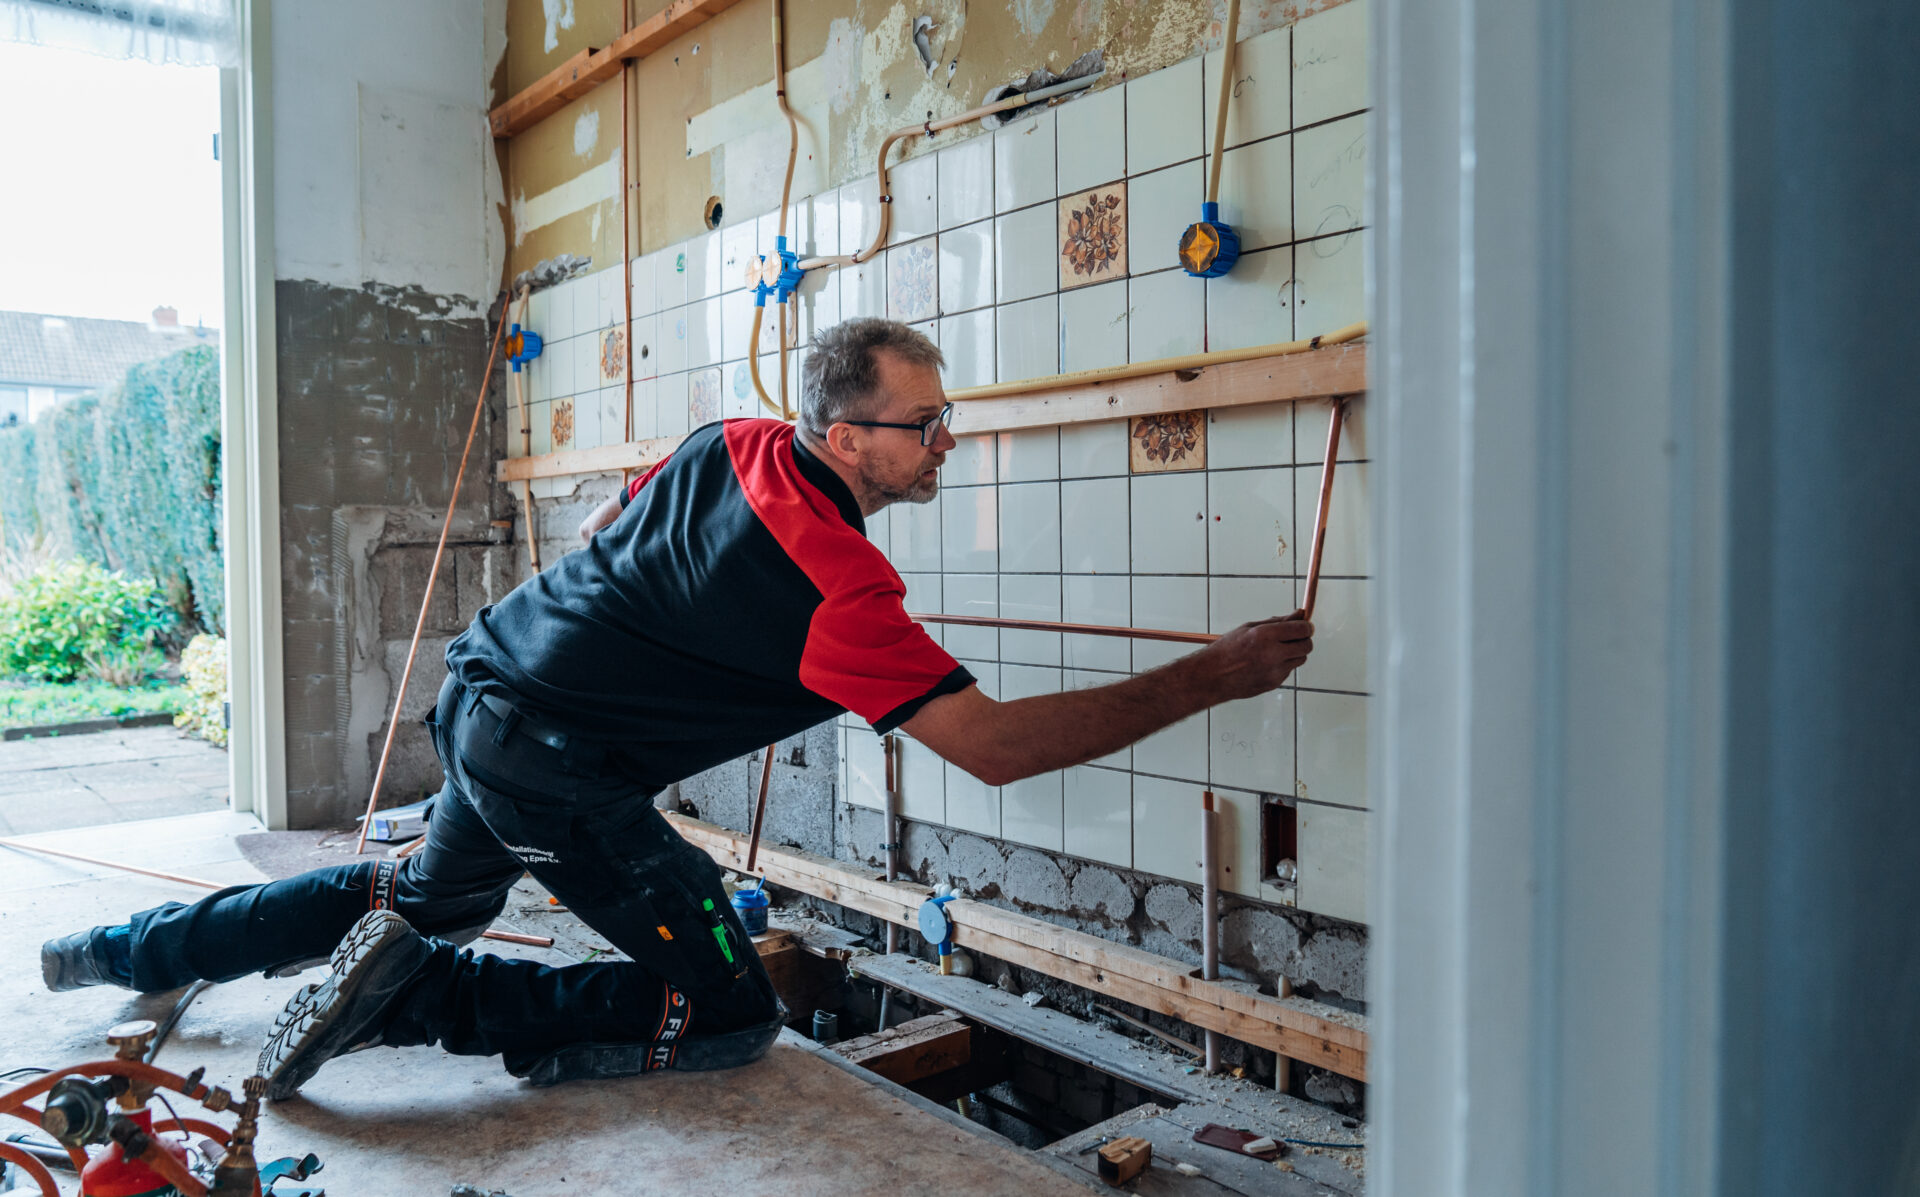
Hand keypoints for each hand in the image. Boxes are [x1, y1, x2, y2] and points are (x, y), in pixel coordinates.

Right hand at [1196, 613, 1312, 700]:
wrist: (1212, 677)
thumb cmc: (1227, 649)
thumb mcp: (1250, 628)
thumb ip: (1277, 622)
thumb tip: (1299, 615)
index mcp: (1264, 636)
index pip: (1301, 629)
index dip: (1306, 626)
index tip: (1304, 625)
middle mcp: (1272, 654)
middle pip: (1306, 646)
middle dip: (1304, 639)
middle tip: (1295, 636)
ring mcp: (1274, 671)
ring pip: (1300, 659)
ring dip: (1294, 653)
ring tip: (1276, 650)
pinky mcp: (1274, 683)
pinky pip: (1288, 670)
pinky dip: (1283, 665)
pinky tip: (1265, 663)